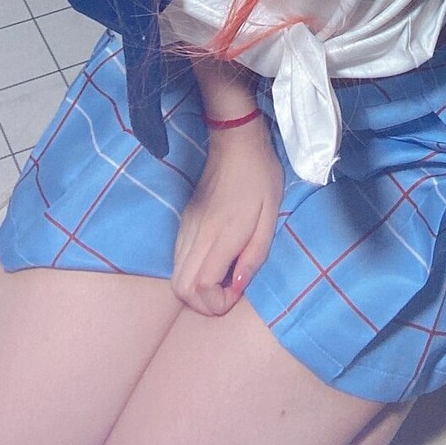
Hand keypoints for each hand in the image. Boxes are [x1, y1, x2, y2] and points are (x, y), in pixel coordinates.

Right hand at [171, 118, 283, 316]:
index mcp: (219, 235)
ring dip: (197, 289)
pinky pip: (179, 259)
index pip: (199, 287)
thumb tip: (238, 286)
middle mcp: (196, 235)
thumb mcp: (270, 217)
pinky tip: (216, 261)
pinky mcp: (184, 220)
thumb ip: (254, 255)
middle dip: (203, 303)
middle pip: (180, 288)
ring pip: (176, 276)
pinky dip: (193, 273)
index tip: (237, 291)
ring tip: (224, 278)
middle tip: (228, 292)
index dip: (216, 303)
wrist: (236, 141)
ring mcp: (186, 227)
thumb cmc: (260, 177)